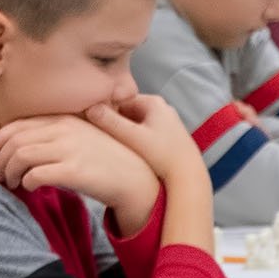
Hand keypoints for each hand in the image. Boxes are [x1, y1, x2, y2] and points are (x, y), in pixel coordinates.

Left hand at [0, 114, 154, 207]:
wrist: (136, 179)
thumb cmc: (108, 161)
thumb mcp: (84, 138)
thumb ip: (58, 135)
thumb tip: (24, 147)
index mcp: (65, 120)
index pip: (20, 124)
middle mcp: (65, 130)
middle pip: (16, 141)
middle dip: (0, 159)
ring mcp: (70, 149)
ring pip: (21, 156)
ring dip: (9, 172)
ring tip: (11, 183)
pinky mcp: (74, 170)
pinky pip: (35, 175)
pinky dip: (26, 182)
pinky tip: (29, 188)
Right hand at [86, 93, 203, 183]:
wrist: (189, 177)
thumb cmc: (163, 156)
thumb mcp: (132, 137)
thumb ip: (110, 122)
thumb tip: (89, 107)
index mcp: (153, 102)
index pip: (119, 100)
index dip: (104, 112)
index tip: (91, 124)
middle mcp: (162, 108)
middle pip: (127, 111)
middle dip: (114, 122)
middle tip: (99, 136)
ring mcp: (166, 122)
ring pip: (135, 124)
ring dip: (123, 132)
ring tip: (112, 146)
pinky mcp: (168, 137)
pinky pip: (144, 133)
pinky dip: (134, 140)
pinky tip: (128, 152)